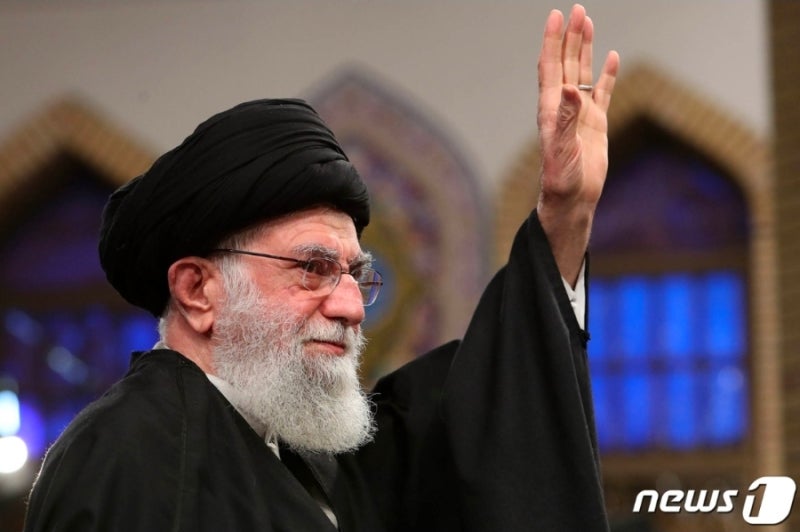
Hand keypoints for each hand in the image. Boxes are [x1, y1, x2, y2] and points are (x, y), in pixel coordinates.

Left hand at [536, 4, 618, 284]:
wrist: (572, 200)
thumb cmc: (561, 179)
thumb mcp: (563, 149)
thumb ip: (566, 119)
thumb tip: (570, 88)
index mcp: (551, 108)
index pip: (551, 67)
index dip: (553, 41)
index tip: (557, 16)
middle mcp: (563, 106)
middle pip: (566, 63)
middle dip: (570, 36)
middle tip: (576, 10)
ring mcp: (580, 113)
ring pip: (583, 73)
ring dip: (584, 49)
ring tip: (587, 22)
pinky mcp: (595, 124)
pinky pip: (602, 92)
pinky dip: (606, 74)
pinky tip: (611, 57)